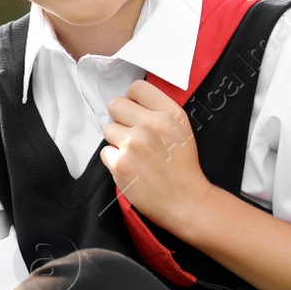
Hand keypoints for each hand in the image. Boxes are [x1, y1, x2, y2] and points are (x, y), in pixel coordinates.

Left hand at [101, 78, 216, 234]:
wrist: (185, 201)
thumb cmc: (183, 167)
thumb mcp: (182, 130)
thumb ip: (159, 111)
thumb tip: (132, 100)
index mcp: (170, 114)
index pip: (137, 88)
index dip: (133, 100)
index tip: (135, 111)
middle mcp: (152, 125)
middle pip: (115, 104)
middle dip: (121, 118)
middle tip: (132, 134)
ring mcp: (134, 144)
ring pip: (108, 129)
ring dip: (117, 141)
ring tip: (135, 154)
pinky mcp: (120, 163)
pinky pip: (105, 152)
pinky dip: (114, 160)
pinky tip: (131, 168)